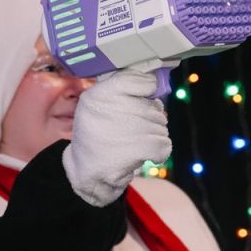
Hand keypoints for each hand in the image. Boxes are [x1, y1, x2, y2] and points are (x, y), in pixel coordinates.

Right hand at [62, 68, 170, 206]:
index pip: (141, 80)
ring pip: (161, 125)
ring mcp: (126, 129)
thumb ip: (125, 90)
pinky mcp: (137, 150)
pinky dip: (159, 151)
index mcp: (100, 93)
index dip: (148, 88)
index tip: (143, 97)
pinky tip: (144, 153)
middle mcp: (112, 108)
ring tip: (132, 142)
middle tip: (132, 129)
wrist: (86, 171)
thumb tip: (156, 88)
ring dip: (153, 135)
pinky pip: (164, 144)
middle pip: (154, 106)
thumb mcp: (99, 103)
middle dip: (150, 118)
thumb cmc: (97, 133)